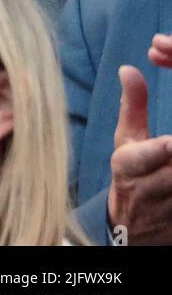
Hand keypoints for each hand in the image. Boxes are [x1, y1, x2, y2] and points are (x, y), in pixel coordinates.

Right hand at [107, 61, 171, 244]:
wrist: (131, 225)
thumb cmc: (131, 170)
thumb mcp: (126, 138)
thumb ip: (132, 105)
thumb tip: (128, 68)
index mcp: (127, 163)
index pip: (152, 153)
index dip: (164, 149)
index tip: (170, 142)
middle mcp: (146, 188)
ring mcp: (165, 211)